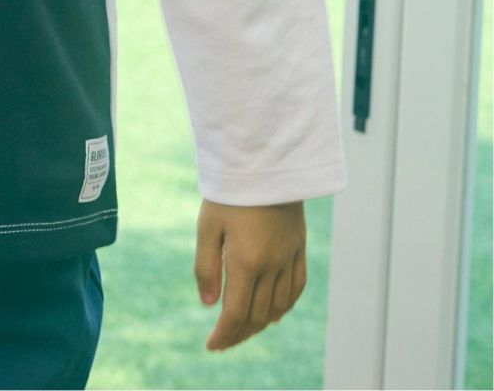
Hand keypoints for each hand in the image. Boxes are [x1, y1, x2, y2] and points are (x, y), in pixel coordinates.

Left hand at [194, 198, 306, 351]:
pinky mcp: (299, 246)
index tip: (212, 345)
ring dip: (262, 324)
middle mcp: (272, 265)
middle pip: (258, 315)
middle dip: (240, 333)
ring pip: (279, 306)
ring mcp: (289, 256)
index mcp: (246, 262)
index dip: (224, 334)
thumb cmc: (229, 191)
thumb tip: (209, 305)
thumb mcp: (208, 225)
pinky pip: (297, 287)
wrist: (264, 160)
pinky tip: (275, 312)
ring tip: (245, 330)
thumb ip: (206, 267)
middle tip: (224, 341)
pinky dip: (285, 306)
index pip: (236, 313)